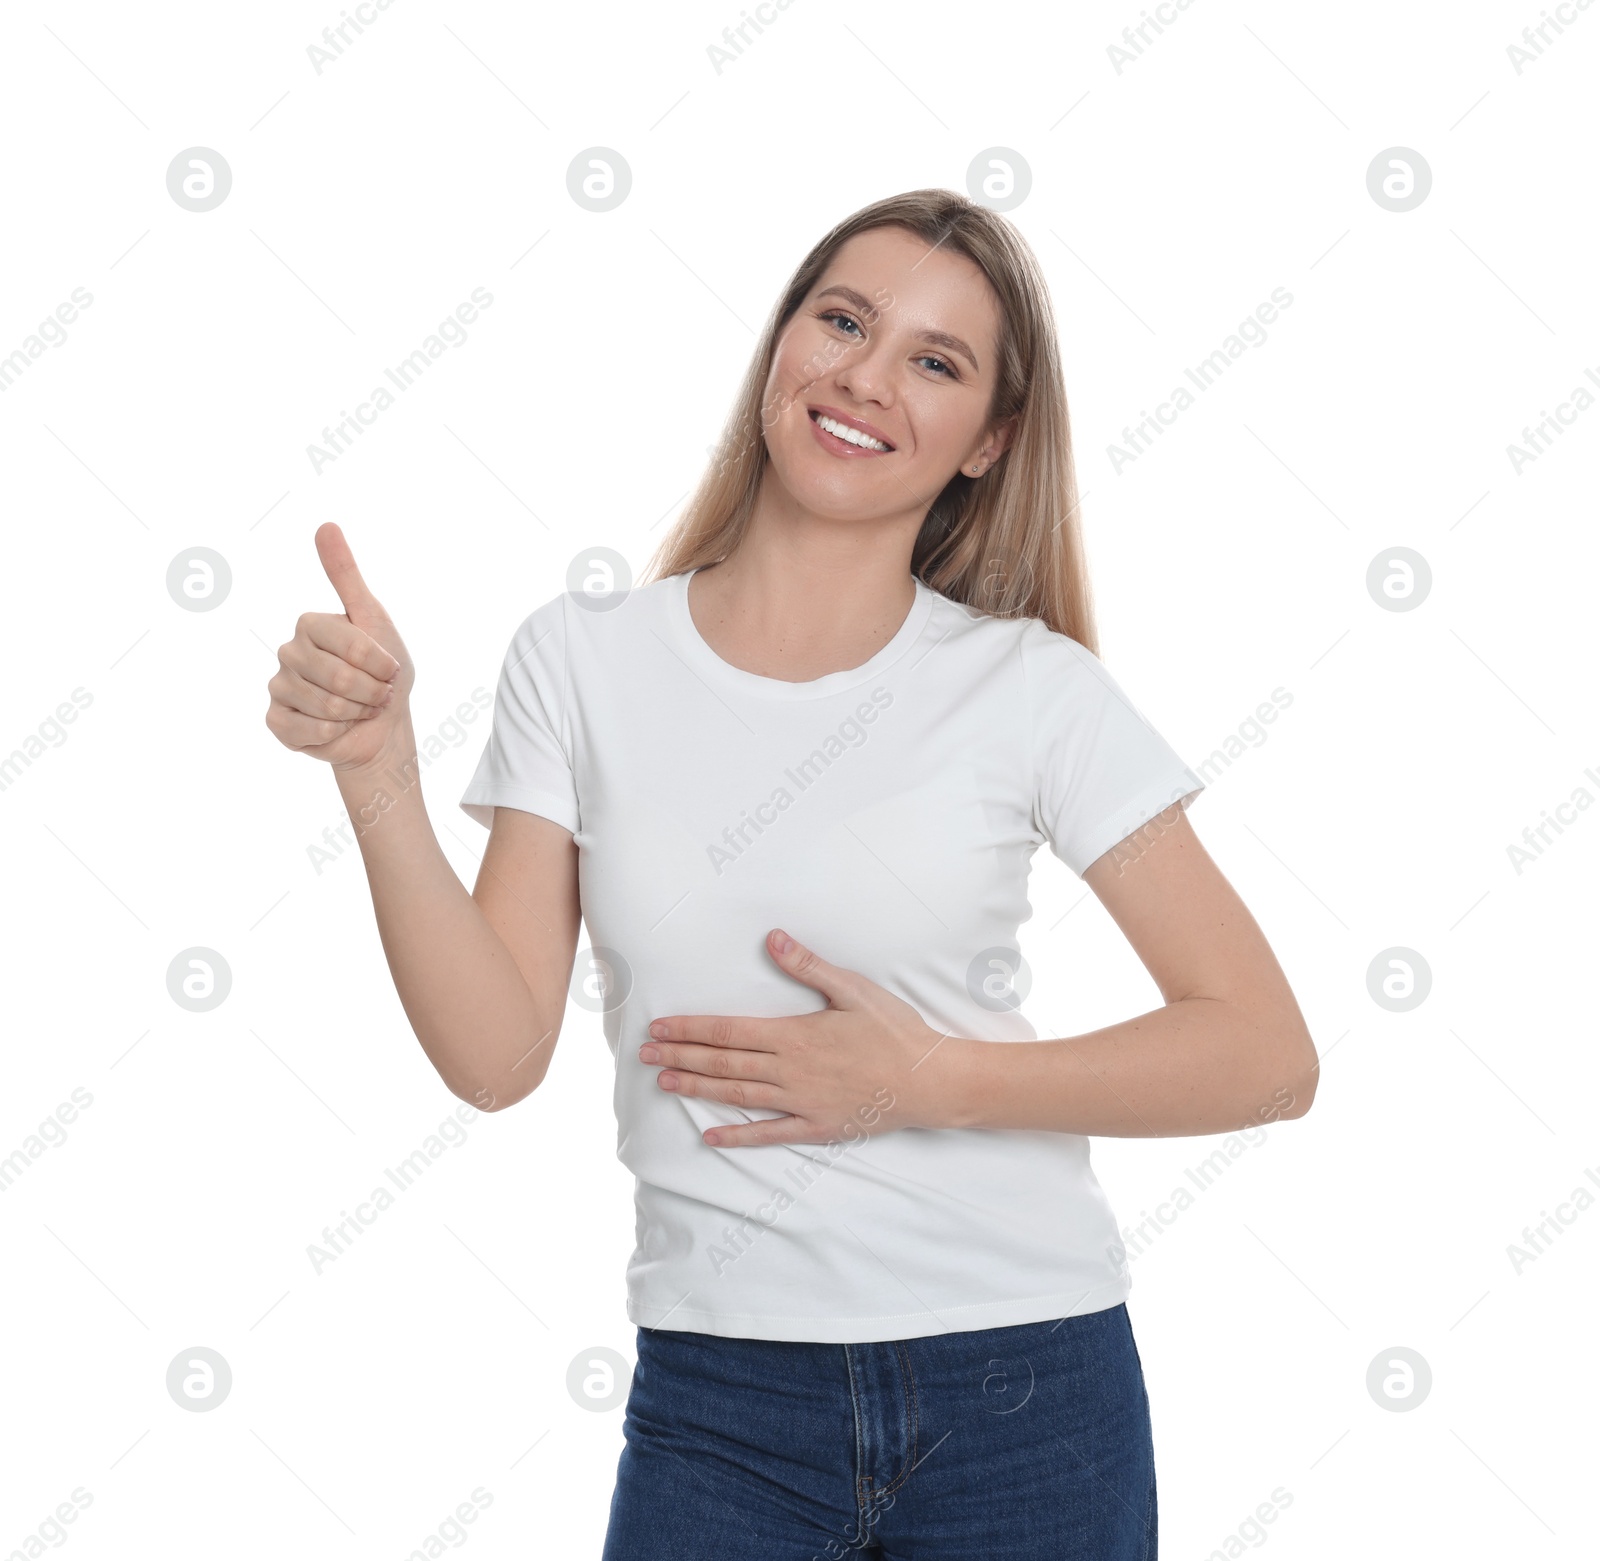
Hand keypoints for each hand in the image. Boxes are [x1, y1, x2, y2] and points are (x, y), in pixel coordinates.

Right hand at [266, 523, 414, 771]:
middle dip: (371, 692)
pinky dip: (333, 734)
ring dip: (356, 713)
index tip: (388, 668)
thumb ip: (347, 575)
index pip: (351, 645)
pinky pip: (306, 730)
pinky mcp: (277, 721)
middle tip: (376, 693)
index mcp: (310, 624)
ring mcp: (279, 687)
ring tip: (359, 709)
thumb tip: (325, 524)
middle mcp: (289, 652)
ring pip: (325, 706)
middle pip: (339, 678)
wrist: (383, 727)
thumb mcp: (374, 619)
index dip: (380, 664)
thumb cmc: (384, 674)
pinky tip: (336, 728)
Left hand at [639, 929, 957, 1147]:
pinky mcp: (815, 1126)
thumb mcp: (853, 989)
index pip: (728, 1031)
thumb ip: (809, 966)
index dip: (691, 1029)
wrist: (929, 1080)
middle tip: (644, 1054)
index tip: (660, 1027)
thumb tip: (773, 939)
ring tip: (665, 1081)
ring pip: (738, 1095)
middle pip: (724, 1062)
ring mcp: (801, 1102)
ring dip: (698, 1087)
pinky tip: (711, 1136)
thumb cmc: (894, 1030)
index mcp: (794, 1035)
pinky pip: (769, 1133)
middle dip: (681, 1055)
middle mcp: (789, 1071)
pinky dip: (738, 1135)